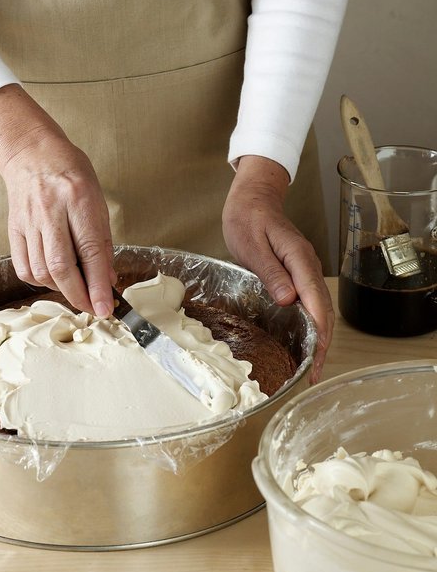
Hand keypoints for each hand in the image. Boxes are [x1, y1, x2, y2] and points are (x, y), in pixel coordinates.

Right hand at [0, 85, 115, 316]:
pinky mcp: (13, 229)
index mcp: (78, 199)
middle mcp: (51, 211)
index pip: (90, 250)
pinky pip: (24, 267)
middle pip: (61, 266)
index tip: (106, 308)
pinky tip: (52, 277)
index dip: (99, 284)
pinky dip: (40, 281)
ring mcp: (28, 221)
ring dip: (61, 289)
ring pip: (42, 271)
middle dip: (79, 296)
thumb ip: (102, 241)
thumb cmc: (70, 174)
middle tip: (94, 309)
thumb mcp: (96, 199)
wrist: (31, 153)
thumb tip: (108, 280)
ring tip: (76, 288)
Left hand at [222, 155, 333, 383]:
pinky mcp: (299, 272)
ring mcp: (305, 268)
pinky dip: (312, 323)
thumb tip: (289, 301)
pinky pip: (310, 300)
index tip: (317, 358)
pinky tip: (305, 339)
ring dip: (319, 336)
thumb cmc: (247, 219)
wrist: (253, 198)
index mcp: (298, 258)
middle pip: (323, 309)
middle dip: (323, 343)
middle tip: (314, 374)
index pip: (315, 300)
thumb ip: (270, 272)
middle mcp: (307, 264)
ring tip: (313, 365)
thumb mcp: (252, 245)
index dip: (319, 332)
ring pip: (320, 307)